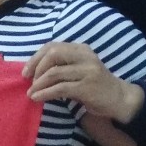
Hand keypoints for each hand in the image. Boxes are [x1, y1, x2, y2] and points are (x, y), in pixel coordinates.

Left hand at [24, 42, 143, 122]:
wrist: (119, 98)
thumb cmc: (94, 86)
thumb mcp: (78, 70)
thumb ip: (61, 66)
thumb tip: (32, 72)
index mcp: (80, 49)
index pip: (53, 46)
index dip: (36, 58)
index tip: (26, 72)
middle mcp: (85, 56)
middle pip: (53, 54)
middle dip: (36, 68)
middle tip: (29, 81)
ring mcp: (87, 71)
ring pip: (54, 72)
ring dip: (38, 84)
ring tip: (31, 93)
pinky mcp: (87, 86)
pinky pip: (60, 88)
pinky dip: (45, 93)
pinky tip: (37, 98)